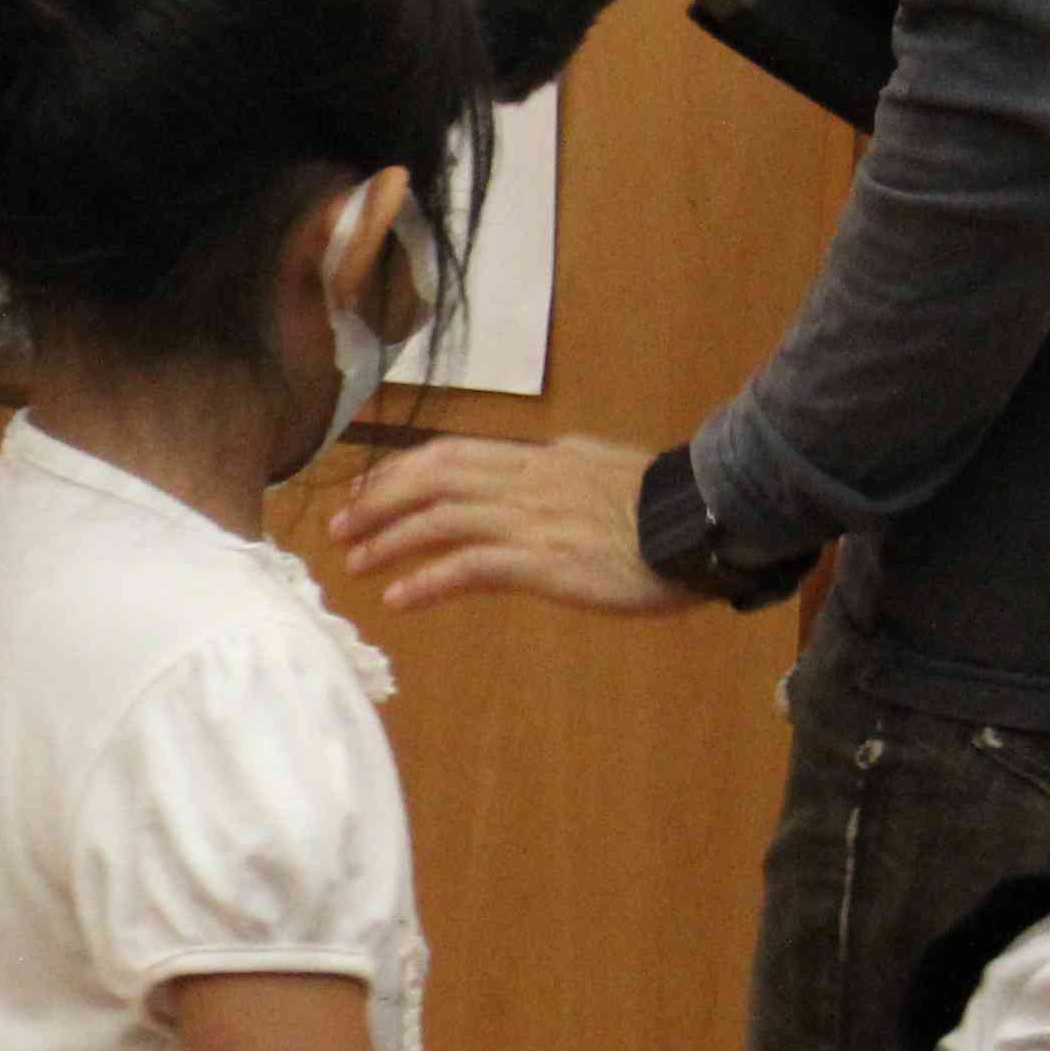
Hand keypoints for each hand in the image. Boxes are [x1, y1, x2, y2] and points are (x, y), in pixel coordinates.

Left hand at [334, 435, 696, 620]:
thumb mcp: (603, 468)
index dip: (400, 472)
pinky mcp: (546, 561)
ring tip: (356, 565)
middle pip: (432, 478)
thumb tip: (545, 456)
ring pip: (441, 518)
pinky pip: (471, 566)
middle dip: (377, 501)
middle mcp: (527, 480)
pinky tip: (399, 596)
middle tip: (339, 529)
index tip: (367, 491)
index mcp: (539, 457)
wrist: (710, 521)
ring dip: (389, 540)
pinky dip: (428, 579)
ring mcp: (534, 519)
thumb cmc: (665, 505)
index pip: (451, 454)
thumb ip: (562, 466)